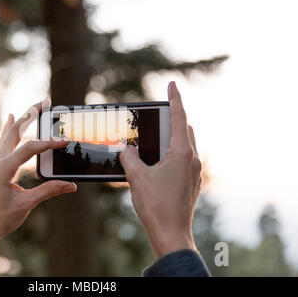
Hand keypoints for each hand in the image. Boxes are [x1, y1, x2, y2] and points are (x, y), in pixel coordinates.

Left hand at [0, 99, 76, 242]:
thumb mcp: (24, 206)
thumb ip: (47, 192)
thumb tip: (71, 186)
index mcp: (1, 168)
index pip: (29, 148)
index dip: (48, 143)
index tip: (64, 141)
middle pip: (15, 130)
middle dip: (32, 114)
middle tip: (47, 102)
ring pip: (7, 133)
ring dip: (22, 119)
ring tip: (34, 106)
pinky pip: (1, 140)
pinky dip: (9, 128)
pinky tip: (10, 118)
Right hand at [119, 81, 201, 258]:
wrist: (171, 234)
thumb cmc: (156, 205)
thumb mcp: (136, 176)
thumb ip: (128, 157)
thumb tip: (125, 148)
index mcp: (182, 153)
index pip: (179, 118)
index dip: (175, 99)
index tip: (172, 84)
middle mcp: (192, 160)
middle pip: (185, 130)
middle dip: (173, 120)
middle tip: (157, 116)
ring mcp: (194, 172)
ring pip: (185, 145)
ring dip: (172, 138)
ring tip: (154, 140)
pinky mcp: (191, 183)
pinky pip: (183, 159)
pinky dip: (172, 153)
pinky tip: (156, 162)